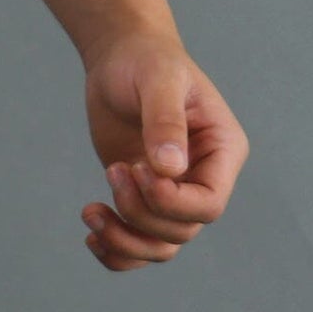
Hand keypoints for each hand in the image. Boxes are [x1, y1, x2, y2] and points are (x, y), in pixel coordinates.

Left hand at [80, 32, 247, 272]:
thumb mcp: (158, 81)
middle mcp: (204, 178)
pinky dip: (115, 251)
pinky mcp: (144, 199)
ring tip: (90, 211)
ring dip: (122, 241)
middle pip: (180, 231)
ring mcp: (174, 193)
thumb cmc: (146, 61)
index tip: (135, 168)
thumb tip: (171, 169)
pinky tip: (91, 233)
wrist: (121, 60)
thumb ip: (165, 122)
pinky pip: (137, 246)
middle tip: (113, 169)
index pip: (208, 205)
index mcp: (222, 152)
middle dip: (139, 213)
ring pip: (160, 247)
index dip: (169, 202)